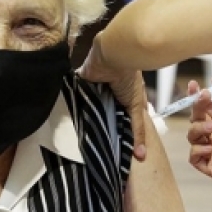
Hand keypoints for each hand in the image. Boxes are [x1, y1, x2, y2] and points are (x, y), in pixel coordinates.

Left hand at [78, 37, 147, 160]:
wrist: (114, 55)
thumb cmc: (128, 78)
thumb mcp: (136, 106)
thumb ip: (137, 130)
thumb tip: (142, 156)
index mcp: (124, 97)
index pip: (120, 118)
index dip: (117, 131)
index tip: (113, 150)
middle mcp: (109, 94)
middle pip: (103, 114)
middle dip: (101, 127)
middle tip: (94, 148)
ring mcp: (94, 89)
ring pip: (89, 108)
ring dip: (87, 117)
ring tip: (80, 138)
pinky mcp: (81, 83)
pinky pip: (76, 97)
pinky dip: (74, 106)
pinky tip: (69, 121)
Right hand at [187, 78, 211, 189]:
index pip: (205, 107)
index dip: (197, 97)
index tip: (193, 85)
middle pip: (195, 120)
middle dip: (196, 110)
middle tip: (203, 103)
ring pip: (192, 137)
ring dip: (197, 129)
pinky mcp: (210, 166)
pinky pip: (194, 158)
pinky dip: (197, 151)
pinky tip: (210, 148)